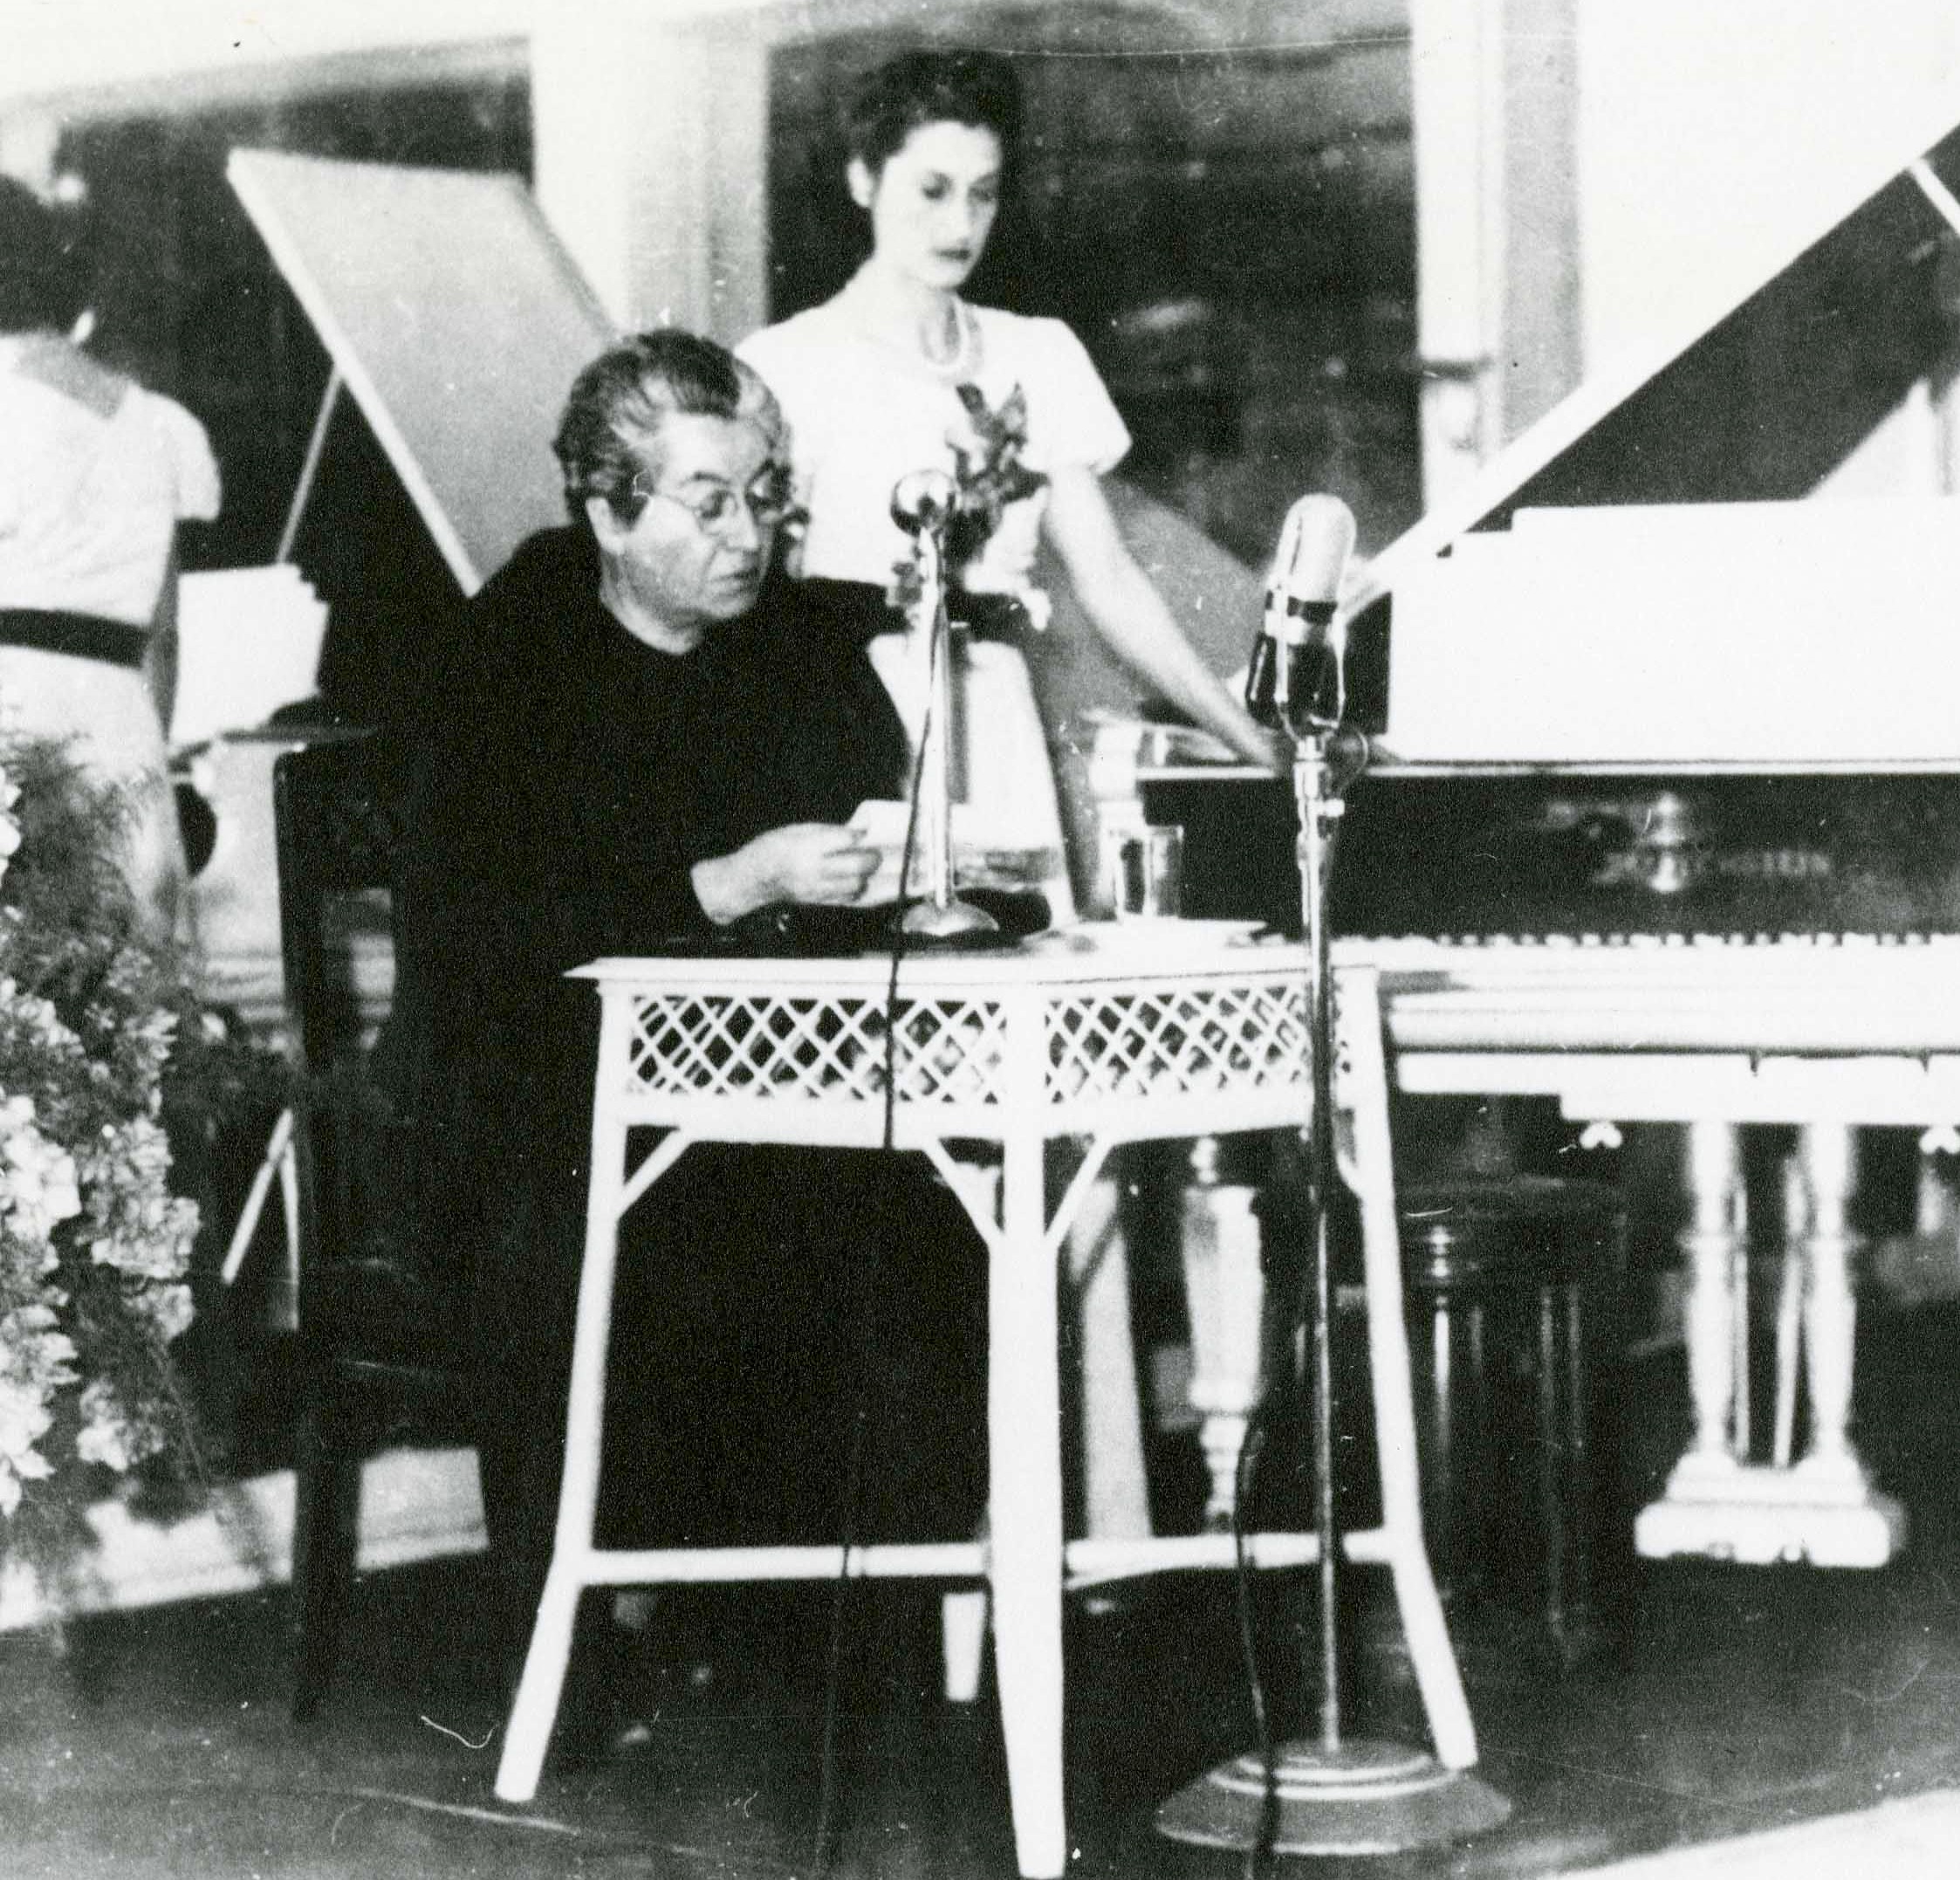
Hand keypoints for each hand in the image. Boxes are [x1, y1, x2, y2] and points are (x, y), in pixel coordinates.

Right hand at [693, 823, 879, 923]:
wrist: (754, 878)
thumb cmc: (774, 847)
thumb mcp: (797, 830)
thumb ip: (828, 831)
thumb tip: (858, 831)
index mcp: (806, 847)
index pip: (844, 840)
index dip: (859, 835)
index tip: (864, 832)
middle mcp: (813, 869)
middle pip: (856, 866)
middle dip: (871, 858)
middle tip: (874, 852)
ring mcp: (817, 888)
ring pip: (855, 885)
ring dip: (865, 876)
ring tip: (863, 867)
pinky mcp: (818, 901)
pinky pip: (847, 898)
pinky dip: (856, 889)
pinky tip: (854, 880)